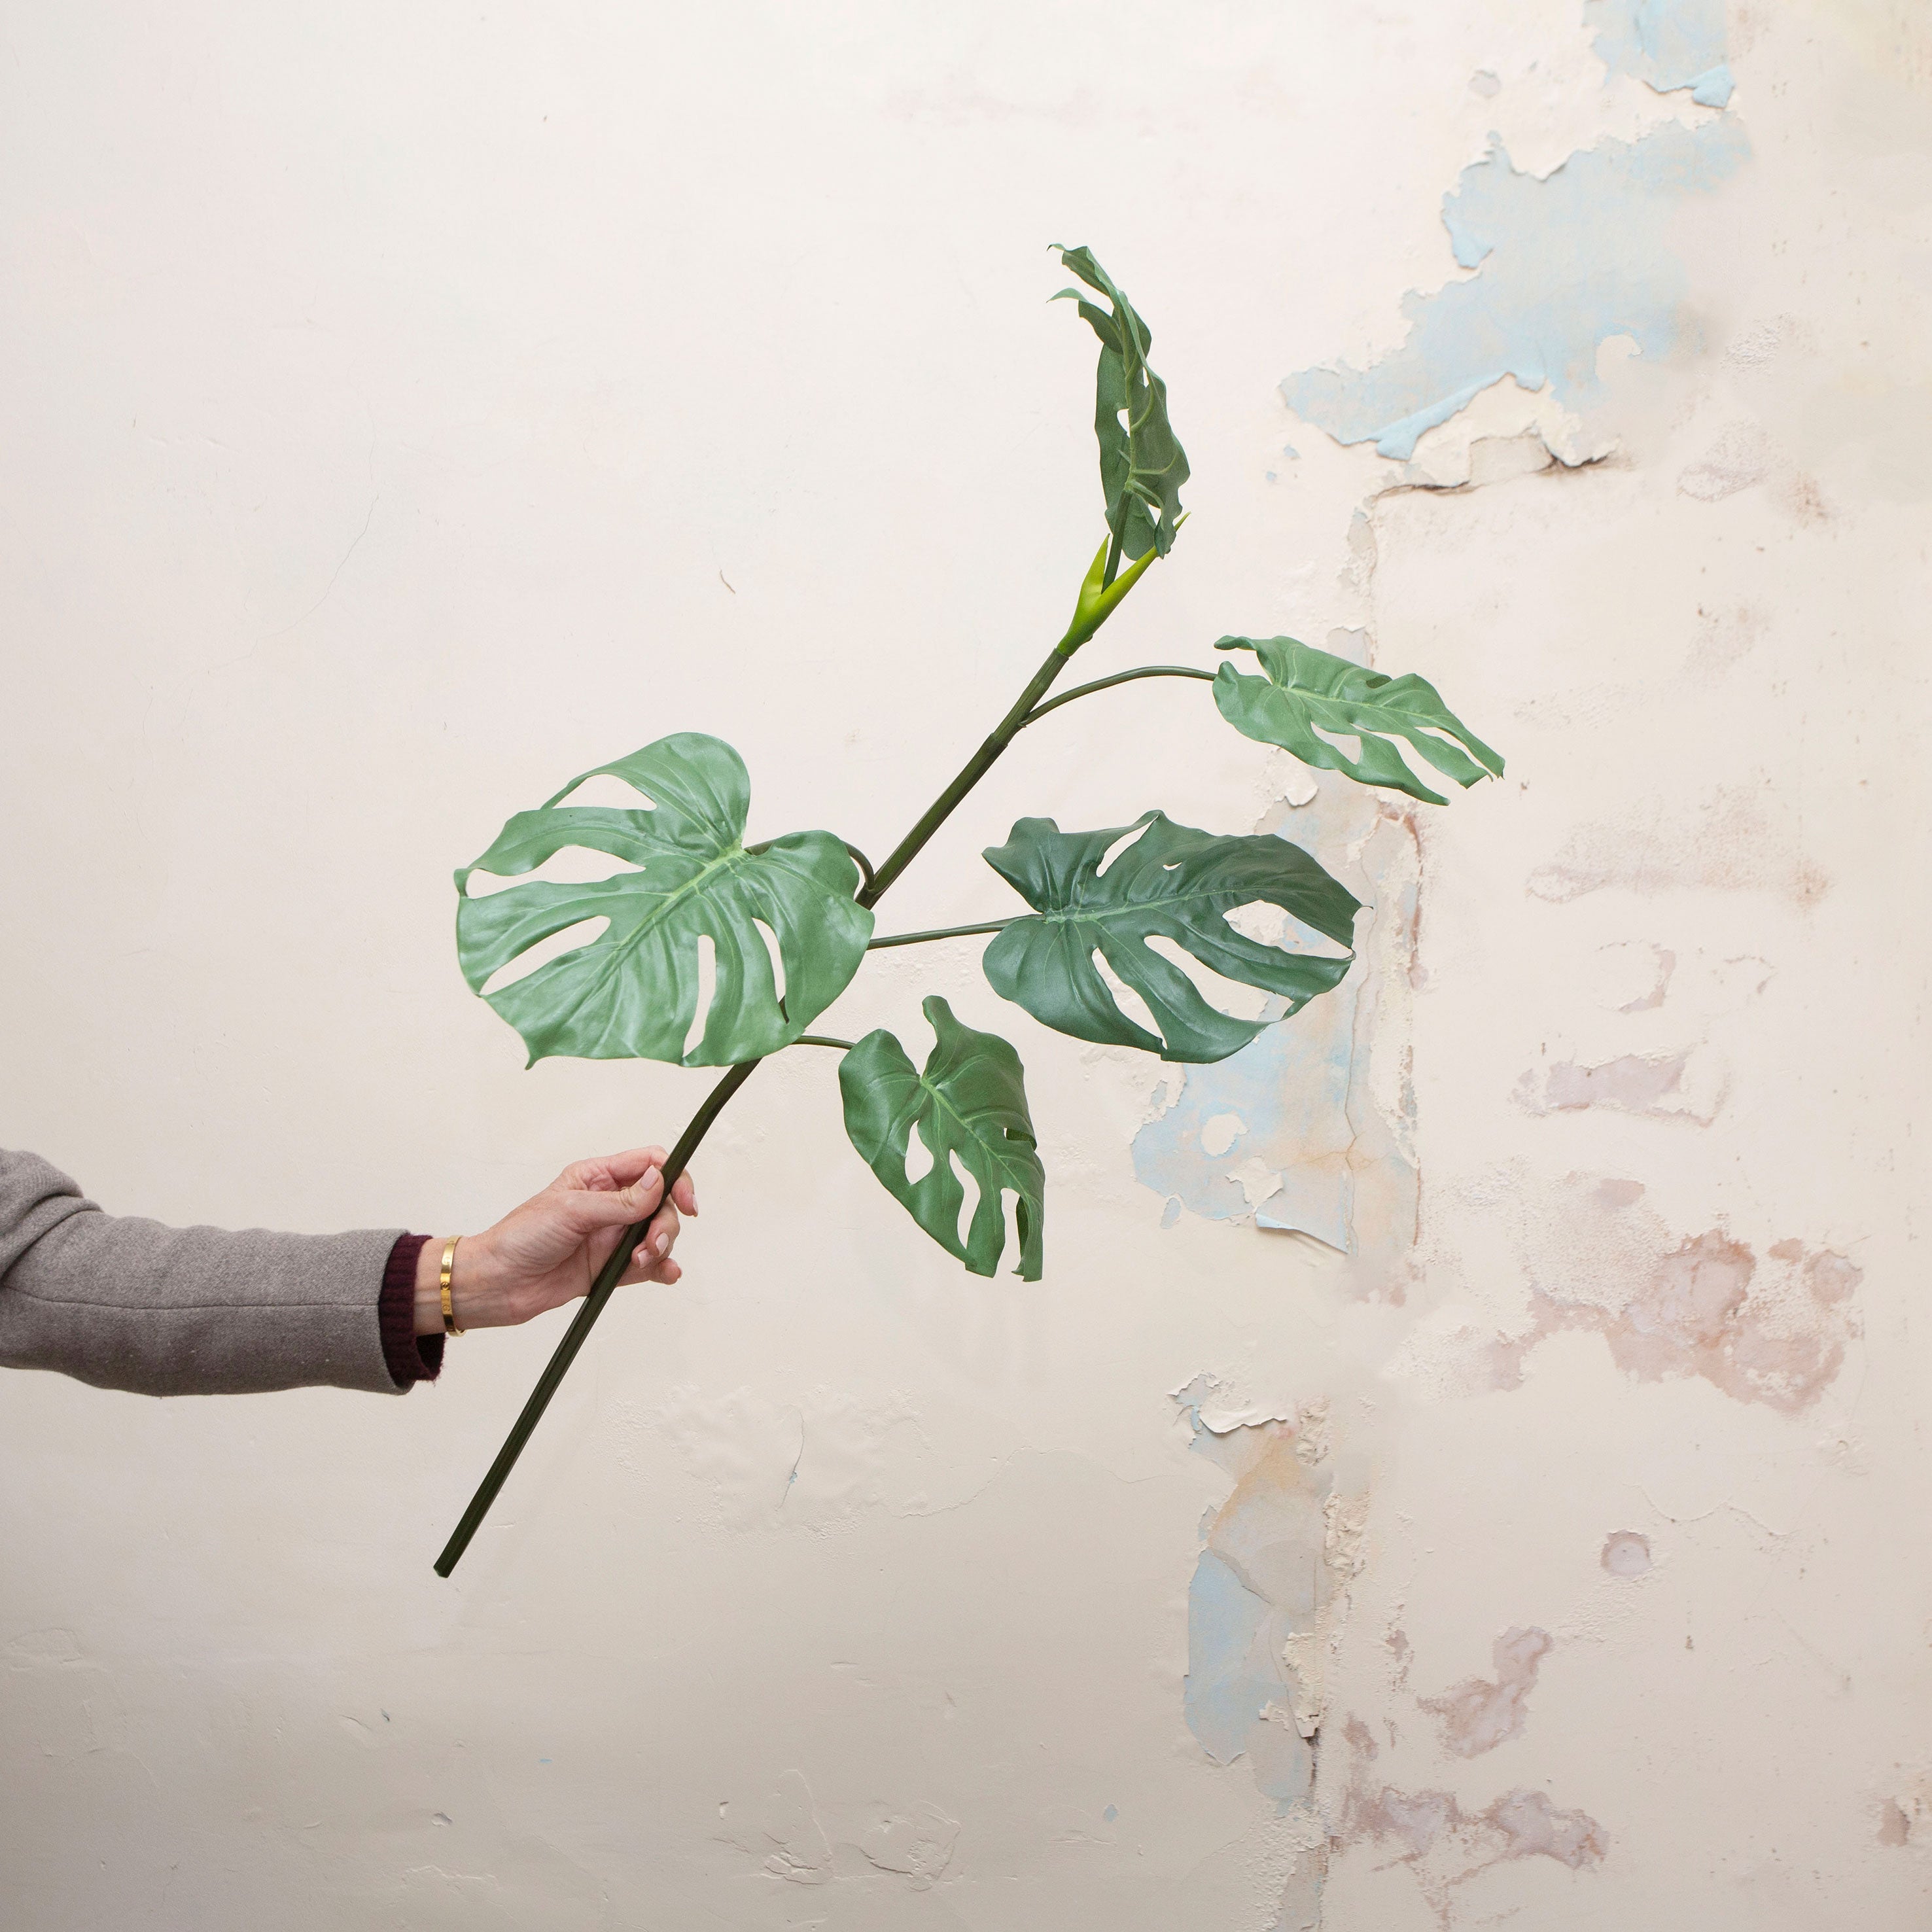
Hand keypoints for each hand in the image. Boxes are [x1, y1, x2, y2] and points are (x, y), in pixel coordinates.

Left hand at [414, 1147, 696, 1333]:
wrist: (496, 1283)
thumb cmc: (520, 1237)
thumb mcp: (572, 1210)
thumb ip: (621, 1201)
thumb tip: (660, 1181)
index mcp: (597, 1177)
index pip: (650, 1164)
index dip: (675, 1178)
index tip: (686, 1200)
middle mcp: (610, 1203)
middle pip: (662, 1202)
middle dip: (666, 1222)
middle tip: (651, 1243)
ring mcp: (612, 1236)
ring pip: (657, 1233)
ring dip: (661, 1247)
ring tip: (641, 1262)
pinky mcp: (611, 1267)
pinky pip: (648, 1265)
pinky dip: (662, 1268)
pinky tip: (666, 1273)